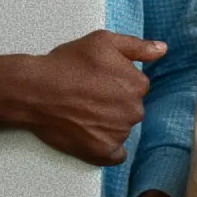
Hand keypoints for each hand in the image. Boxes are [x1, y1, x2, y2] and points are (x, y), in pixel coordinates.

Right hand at [0, 29, 164, 164]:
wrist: (34, 90)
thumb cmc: (66, 64)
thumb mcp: (103, 42)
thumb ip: (137, 47)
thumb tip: (162, 50)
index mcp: (137, 84)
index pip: (136, 86)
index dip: (117, 82)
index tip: (98, 80)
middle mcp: (133, 110)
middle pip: (130, 108)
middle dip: (114, 103)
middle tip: (88, 96)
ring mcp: (119, 133)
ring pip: (122, 129)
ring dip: (109, 123)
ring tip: (83, 112)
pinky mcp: (102, 151)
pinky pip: (115, 154)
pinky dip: (107, 148)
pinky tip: (91, 135)